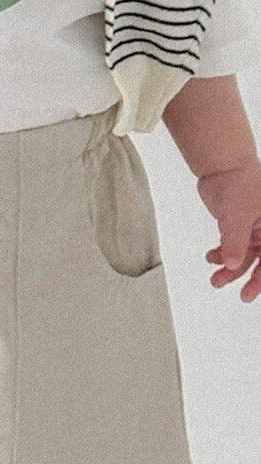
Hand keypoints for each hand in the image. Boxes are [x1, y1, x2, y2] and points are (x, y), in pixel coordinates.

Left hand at [197, 157, 260, 301]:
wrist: (222, 167)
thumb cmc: (239, 185)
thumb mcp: (237, 216)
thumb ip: (235, 242)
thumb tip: (233, 265)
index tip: (250, 294)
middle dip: (250, 279)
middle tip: (241, 296)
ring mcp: (253, 229)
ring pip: (244, 257)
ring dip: (230, 269)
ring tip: (215, 280)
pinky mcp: (236, 227)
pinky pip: (232, 247)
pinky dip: (221, 255)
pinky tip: (211, 258)